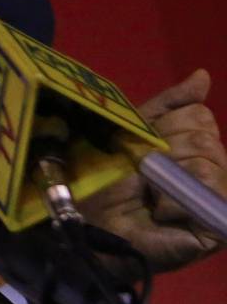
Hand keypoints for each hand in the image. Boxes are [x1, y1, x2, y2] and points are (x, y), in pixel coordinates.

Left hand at [79, 69, 225, 272]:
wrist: (89, 222)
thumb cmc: (105, 178)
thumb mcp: (134, 132)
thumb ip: (170, 106)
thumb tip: (203, 75)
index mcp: (195, 146)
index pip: (199, 114)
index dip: (165, 127)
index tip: (140, 146)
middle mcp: (215, 170)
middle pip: (204, 136)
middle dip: (163, 151)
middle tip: (141, 174)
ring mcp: (219, 200)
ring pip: (207, 162)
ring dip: (165, 178)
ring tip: (148, 195)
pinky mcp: (217, 229)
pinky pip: (209, 192)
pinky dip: (175, 200)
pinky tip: (159, 212)